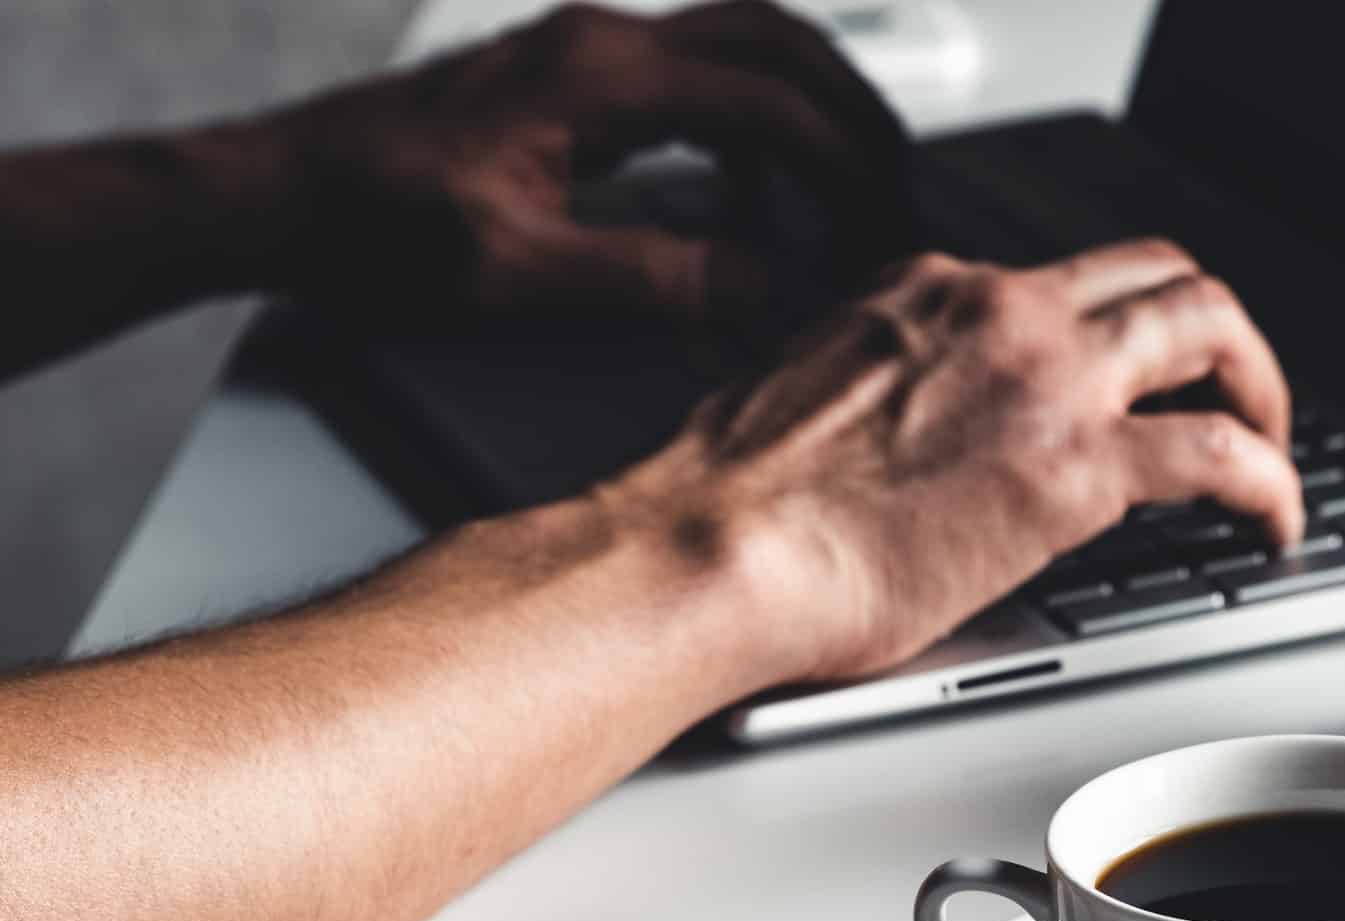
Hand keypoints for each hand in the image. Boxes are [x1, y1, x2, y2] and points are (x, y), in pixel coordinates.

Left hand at [265, 0, 907, 323]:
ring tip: (843, 191)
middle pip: (777, 40)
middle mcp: (601, 44)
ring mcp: (585, 55)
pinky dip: (746, 131)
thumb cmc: (369, 229)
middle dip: (852, 112)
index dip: (844, 166)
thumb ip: (652, 275)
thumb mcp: (517, 273)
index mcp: (599, 77)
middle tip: (898, 186)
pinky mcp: (569, 83)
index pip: (769, 101)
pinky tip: (741, 204)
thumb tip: (762, 285)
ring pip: (740, 47)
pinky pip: (693, 82)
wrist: (275, 198)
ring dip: (806, 110)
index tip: (885, 225)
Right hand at [607, 239, 1306, 681]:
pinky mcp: (1077, 467)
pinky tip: (1276, 524)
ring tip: (1274, 452)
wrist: (714, 549)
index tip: (1133, 376)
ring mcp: (1046, 378)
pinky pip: (1222, 455)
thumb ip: (887, 396)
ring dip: (1263, 387)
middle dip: (1220, 333)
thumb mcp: (815, 402)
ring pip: (1211, 326)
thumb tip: (914, 444)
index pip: (1062, 281)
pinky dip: (1272, 485)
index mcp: (931, 293)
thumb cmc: (736, 505)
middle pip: (1161, 273)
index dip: (1120, 326)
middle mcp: (999, 310)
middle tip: (1237, 394)